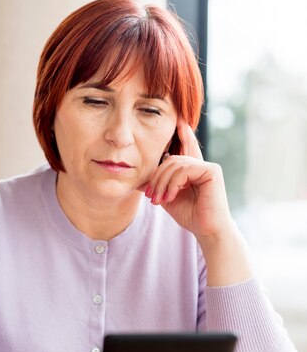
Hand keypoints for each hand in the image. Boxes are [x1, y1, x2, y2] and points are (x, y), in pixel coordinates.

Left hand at [140, 119, 251, 284]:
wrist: (206, 230)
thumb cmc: (190, 215)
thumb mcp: (168, 197)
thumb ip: (159, 184)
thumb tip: (140, 179)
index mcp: (193, 170)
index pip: (185, 148)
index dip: (183, 134)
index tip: (179, 121)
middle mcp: (202, 165)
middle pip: (171, 159)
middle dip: (157, 177)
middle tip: (150, 196)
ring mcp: (208, 166)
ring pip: (175, 163)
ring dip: (162, 182)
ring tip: (159, 200)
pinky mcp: (212, 171)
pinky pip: (184, 169)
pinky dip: (173, 183)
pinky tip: (170, 196)